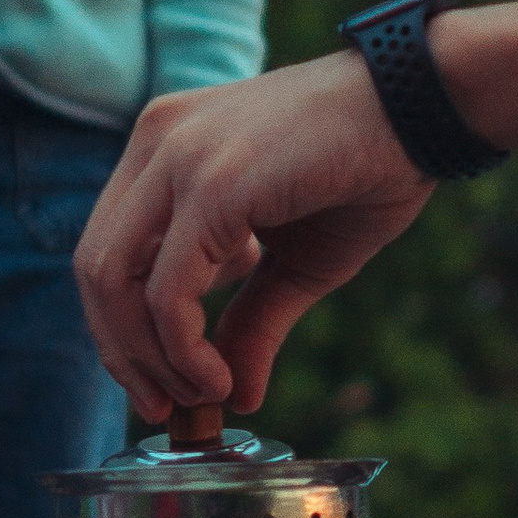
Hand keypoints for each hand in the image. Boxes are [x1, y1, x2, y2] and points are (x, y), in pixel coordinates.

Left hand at [75, 53, 434, 418]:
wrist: (422, 110)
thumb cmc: (369, 171)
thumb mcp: (298, 262)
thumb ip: (253, 319)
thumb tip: (236, 397)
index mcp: (166, 146)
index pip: (110, 248)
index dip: (122, 328)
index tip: (163, 385)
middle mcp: (157, 142)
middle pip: (95, 267)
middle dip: (122, 351)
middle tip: (164, 407)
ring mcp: (179, 157)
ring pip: (113, 280)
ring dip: (148, 357)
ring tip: (201, 395)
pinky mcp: (212, 185)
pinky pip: (167, 290)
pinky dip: (182, 348)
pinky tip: (219, 377)